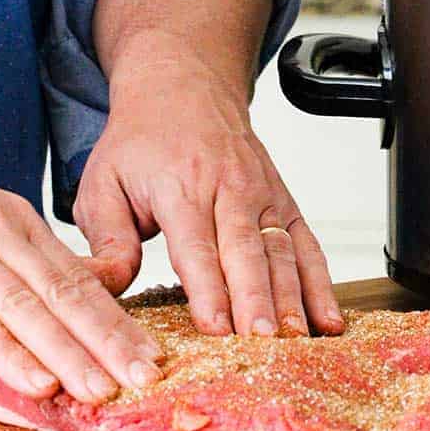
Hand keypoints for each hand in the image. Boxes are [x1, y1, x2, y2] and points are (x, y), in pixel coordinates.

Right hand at [0, 150, 163, 401]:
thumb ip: (29, 260)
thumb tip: (81, 297)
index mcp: (21, 224)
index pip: (79, 280)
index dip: (117, 320)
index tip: (151, 354)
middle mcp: (0, 236)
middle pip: (65, 295)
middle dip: (109, 341)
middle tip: (146, 379)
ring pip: (26, 309)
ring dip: (69, 354)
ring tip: (102, 390)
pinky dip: (7, 352)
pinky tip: (38, 381)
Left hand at [74, 45, 342, 338]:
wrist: (185, 88)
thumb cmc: (140, 143)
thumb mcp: (101, 182)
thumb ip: (106, 238)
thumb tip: (107, 284)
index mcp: (181, 187)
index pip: (196, 247)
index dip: (208, 290)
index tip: (216, 328)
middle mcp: (229, 189)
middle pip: (247, 253)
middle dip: (257, 301)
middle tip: (263, 342)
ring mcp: (263, 196)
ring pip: (283, 252)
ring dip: (292, 298)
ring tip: (298, 339)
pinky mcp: (285, 203)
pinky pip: (307, 246)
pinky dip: (321, 283)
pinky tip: (328, 319)